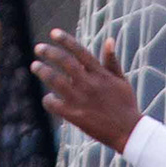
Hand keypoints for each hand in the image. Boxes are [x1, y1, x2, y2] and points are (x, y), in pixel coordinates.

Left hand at [32, 29, 142, 152]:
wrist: (130, 132)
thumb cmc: (126, 106)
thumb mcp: (122, 81)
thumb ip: (112, 62)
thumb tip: (109, 40)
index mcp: (101, 74)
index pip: (80, 51)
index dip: (65, 40)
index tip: (53, 33)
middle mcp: (89, 84)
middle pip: (63, 61)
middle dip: (48, 52)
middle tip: (39, 48)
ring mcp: (80, 99)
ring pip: (54, 79)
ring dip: (42, 70)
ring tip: (35, 66)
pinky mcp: (74, 115)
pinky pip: (53, 103)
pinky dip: (48, 99)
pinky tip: (49, 98)